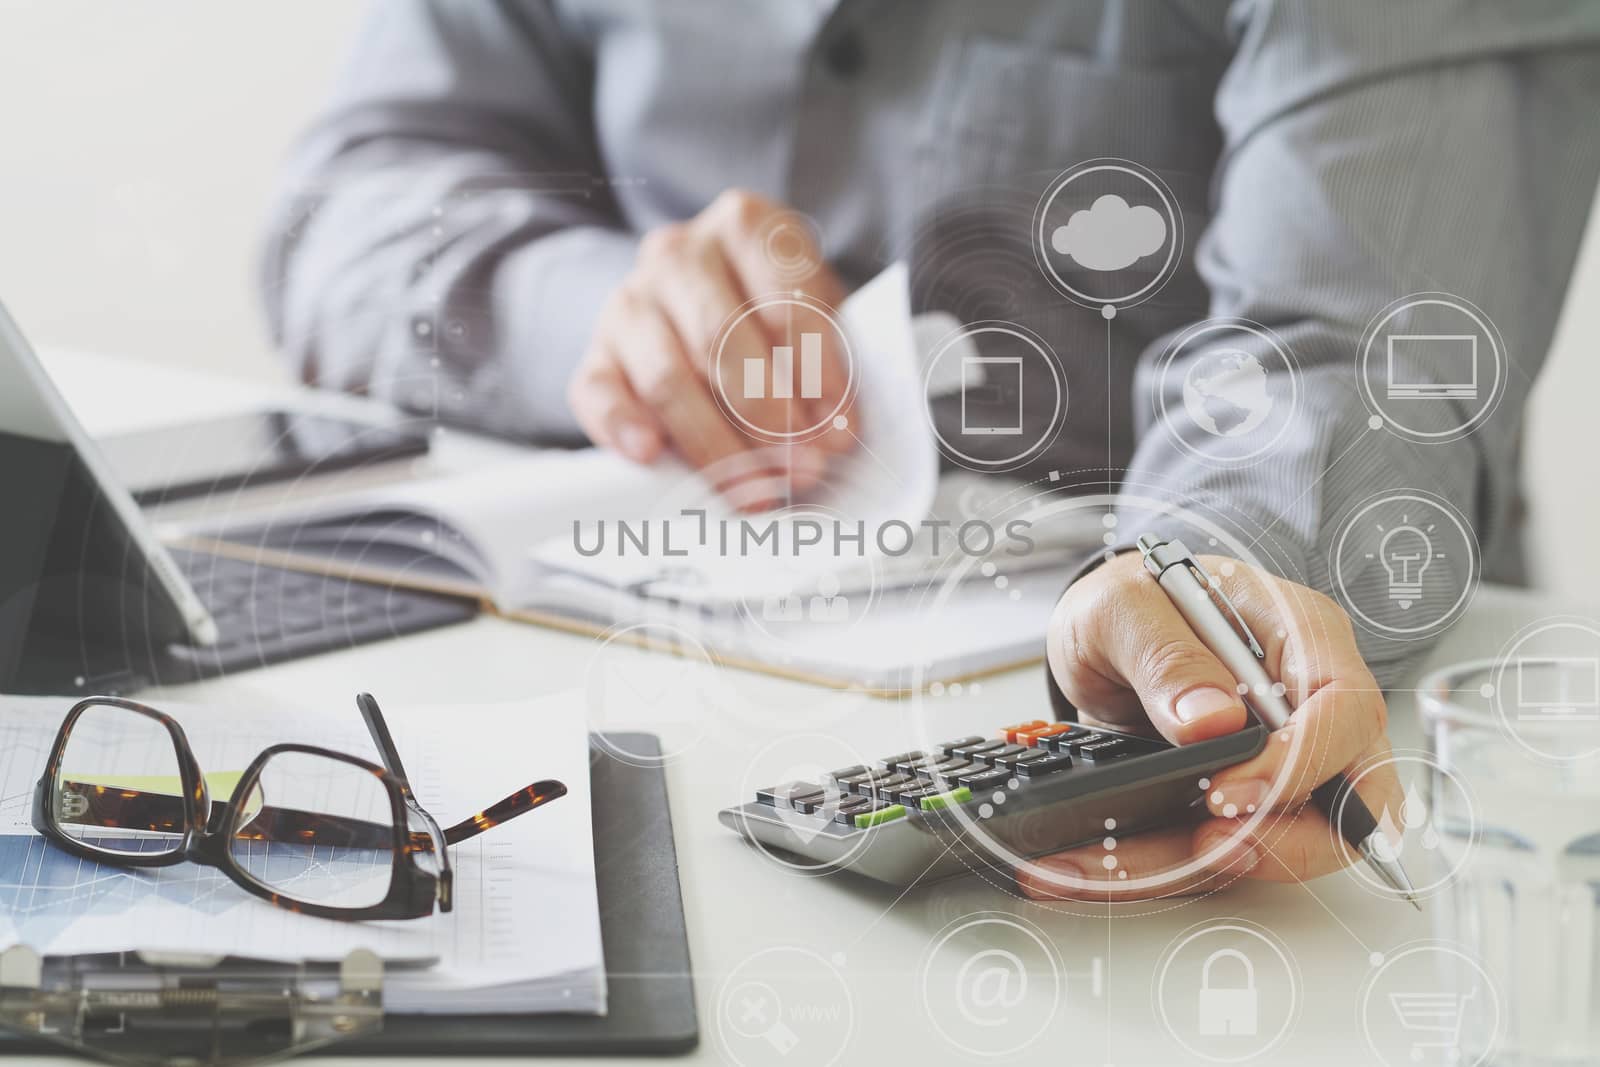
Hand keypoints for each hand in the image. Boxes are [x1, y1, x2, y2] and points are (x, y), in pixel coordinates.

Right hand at [567, 189, 855, 506]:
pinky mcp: (597, 353)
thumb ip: (826, 356)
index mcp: (746, 226)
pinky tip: (652, 457)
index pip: (784, 302)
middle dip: (770, 418)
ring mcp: (630, 301)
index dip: (817, 374)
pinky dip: (624, 427)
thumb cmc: (771, 308)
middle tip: (805, 468)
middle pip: (721, 341)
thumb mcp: (814, 308)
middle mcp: (679, 254)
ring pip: (668, 378)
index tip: (840, 428)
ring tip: (758, 489)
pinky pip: (598, 392)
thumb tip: (834, 432)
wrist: (694, 297)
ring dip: (717, 444)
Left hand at [1021, 551, 1400, 900]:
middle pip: (1351, 797)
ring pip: (1288, 842)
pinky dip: (1164, 869)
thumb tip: (1210, 721)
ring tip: (1124, 862)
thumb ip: (1163, 654)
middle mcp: (1305, 704)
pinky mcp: (1242, 801)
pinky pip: (1224, 851)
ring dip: (1208, 866)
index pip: (1345, 709)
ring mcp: (1280, 759)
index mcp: (1299, 636)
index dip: (1302, 762)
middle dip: (1286, 843)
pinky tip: (1098, 866)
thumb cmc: (1131, 599)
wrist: (1102, 633)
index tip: (1228, 790)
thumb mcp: (1123, 606)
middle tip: (1205, 845)